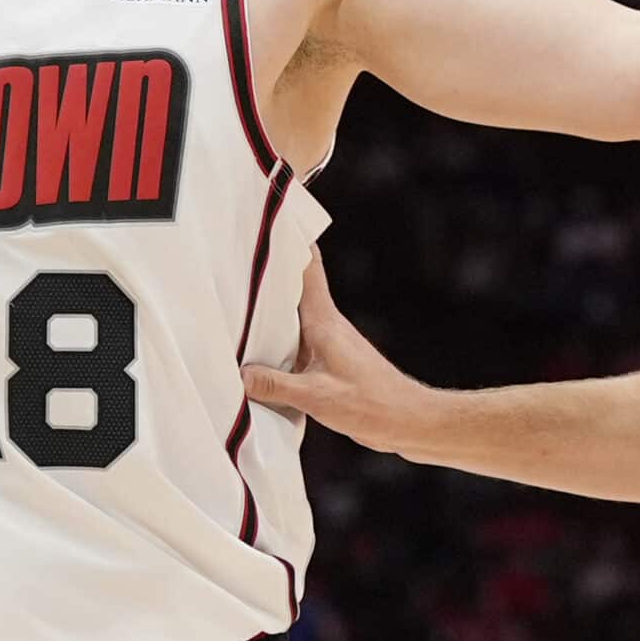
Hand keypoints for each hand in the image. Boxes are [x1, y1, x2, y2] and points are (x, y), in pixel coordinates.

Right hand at [241, 255, 430, 454]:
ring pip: (289, 320)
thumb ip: (275, 385)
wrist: (408, 421)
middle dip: (265, 276)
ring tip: (231, 307)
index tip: (269, 218)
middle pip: (292, 290)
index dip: (290, 240)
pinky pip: (294, 346)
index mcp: (324, 321)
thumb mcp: (317, 396)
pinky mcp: (327, 365)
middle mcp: (325, 326)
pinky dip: (274, 345)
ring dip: (266, 315)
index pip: (307, 267)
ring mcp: (326, 345)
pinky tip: (254, 357)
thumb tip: (239, 374)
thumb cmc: (372, 404)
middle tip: (231, 262)